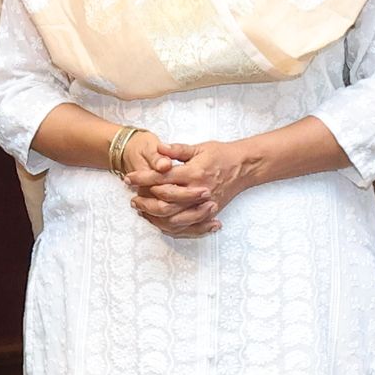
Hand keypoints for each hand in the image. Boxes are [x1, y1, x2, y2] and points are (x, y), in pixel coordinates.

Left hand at [138, 137, 265, 236]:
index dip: (142, 178)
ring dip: (155, 216)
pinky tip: (160, 222)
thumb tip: (158, 148)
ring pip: (174, 219)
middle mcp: (197, 191)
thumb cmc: (221, 154)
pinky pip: (187, 227)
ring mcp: (203, 205)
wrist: (245, 166)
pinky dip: (172, 227)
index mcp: (193, 173)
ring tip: (142, 211)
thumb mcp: (199, 147)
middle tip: (132, 198)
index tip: (129, 178)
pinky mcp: (209, 213)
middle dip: (145, 201)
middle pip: (164, 203)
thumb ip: (177, 150)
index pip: (161, 178)